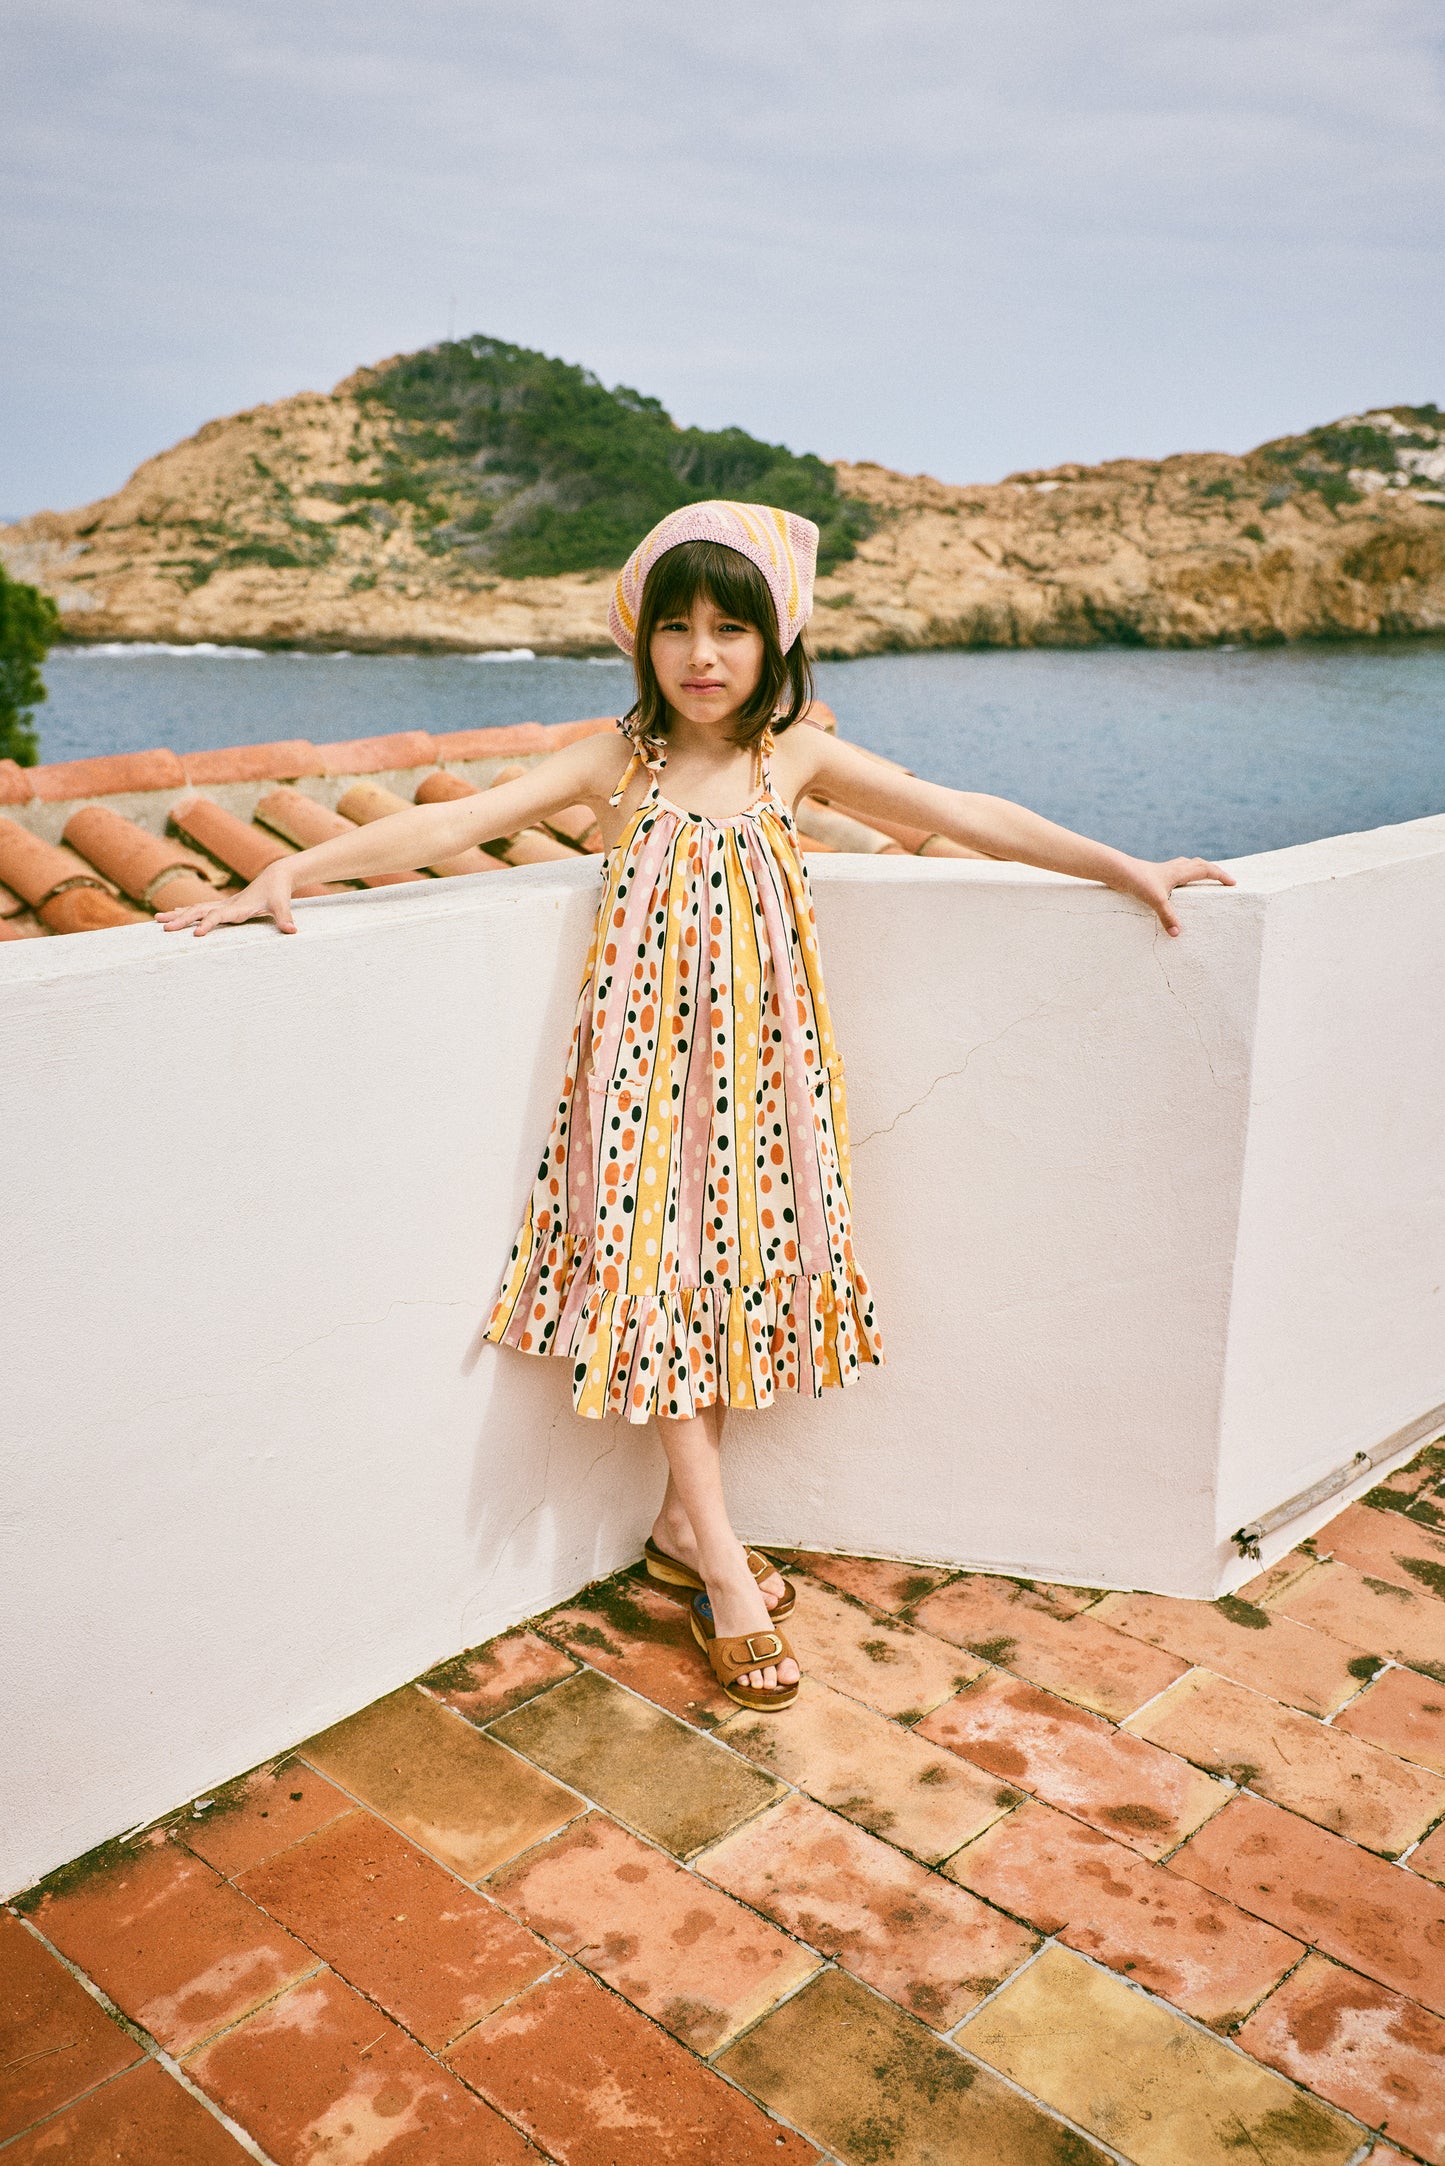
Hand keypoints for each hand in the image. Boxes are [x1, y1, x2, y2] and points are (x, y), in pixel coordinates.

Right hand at [155, 862, 298, 936]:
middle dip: (181, 920)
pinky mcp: (224, 906)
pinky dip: (186, 912)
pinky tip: (174, 914)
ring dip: (177, 915)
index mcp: (238, 907)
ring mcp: (223, 905)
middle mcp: (227, 905)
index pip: (218, 916)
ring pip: (195, 909)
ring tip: (157, 920)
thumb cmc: (279, 891)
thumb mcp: (283, 904)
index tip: (195, 934)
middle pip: (199, 912)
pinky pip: (200, 909)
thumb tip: (292, 931)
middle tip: (163, 928)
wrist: (276, 875)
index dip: (208, 924)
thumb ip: (285, 917)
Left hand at [1109, 854, 1235, 936]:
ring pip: (1187, 865)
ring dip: (1198, 869)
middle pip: (1199, 864)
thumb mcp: (1156, 900)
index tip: (1233, 883)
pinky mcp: (1155, 873)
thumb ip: (1167, 916)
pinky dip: (1183, 874)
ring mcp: (1164, 869)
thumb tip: (1177, 933)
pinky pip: (1175, 870)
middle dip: (1213, 871)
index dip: (1220, 876)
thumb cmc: (1138, 881)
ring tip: (1204, 877)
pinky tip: (1177, 883)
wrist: (1118, 870)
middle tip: (1223, 879)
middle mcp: (1174, 868)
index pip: (1206, 870)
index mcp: (1180, 871)